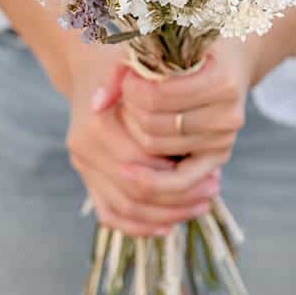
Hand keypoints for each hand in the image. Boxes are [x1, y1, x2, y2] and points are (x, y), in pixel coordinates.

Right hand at [65, 42, 221, 235]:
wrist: (89, 68)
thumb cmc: (129, 68)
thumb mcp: (149, 74)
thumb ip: (167, 105)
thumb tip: (192, 151)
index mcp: (97, 122)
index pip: (142, 161)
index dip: (176, 170)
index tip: (209, 170)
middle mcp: (83, 148)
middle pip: (133, 191)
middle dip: (176, 197)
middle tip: (212, 190)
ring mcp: (82, 166)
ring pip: (125, 209)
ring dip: (165, 213)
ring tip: (200, 205)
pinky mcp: (86, 178)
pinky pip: (110, 214)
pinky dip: (139, 226)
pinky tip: (170, 223)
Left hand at [105, 37, 261, 172]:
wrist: (229, 60)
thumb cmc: (189, 48)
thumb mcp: (161, 45)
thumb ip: (124, 71)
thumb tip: (95, 106)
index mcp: (221, 81)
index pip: (156, 96)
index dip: (131, 89)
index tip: (128, 78)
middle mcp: (228, 115)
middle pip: (154, 125)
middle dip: (131, 110)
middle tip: (127, 96)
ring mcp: (225, 140)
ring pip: (158, 148)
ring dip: (135, 133)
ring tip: (134, 113)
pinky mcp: (217, 158)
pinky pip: (179, 180)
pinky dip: (153, 179)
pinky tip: (128, 171)